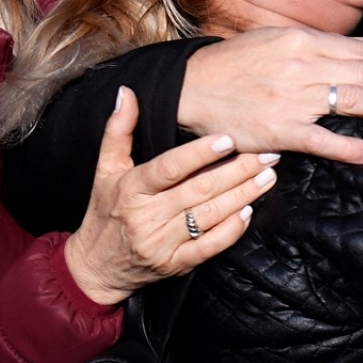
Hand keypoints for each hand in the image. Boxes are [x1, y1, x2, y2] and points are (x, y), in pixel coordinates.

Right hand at [64, 87, 278, 305]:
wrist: (96, 269)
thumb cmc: (105, 212)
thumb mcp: (105, 170)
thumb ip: (118, 130)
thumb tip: (126, 93)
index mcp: (131, 189)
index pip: (169, 169)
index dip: (199, 154)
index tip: (229, 139)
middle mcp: (147, 217)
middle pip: (199, 190)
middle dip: (238, 171)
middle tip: (267, 154)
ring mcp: (162, 243)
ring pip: (209, 216)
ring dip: (243, 195)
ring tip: (267, 176)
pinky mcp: (175, 264)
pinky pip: (209, 247)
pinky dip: (231, 230)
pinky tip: (249, 211)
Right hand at [178, 28, 362, 164]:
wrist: (193, 87)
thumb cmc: (236, 62)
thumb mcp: (278, 39)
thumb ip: (322, 43)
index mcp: (303, 42)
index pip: (359, 53)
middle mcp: (303, 67)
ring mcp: (293, 99)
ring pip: (352, 100)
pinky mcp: (281, 130)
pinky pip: (321, 140)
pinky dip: (347, 147)